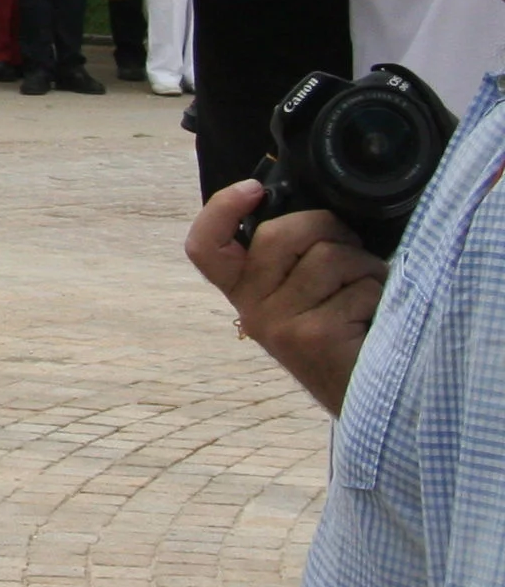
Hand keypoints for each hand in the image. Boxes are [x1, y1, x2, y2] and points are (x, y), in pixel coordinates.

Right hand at [188, 180, 384, 414]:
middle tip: (351, 253)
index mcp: (245, 291)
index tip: (253, 189)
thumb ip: (294, 255)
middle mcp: (252, 309)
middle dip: (330, 229)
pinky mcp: (314, 336)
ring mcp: (279, 324)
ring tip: (369, 293)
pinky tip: (375, 319)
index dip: (220, 209)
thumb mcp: (304, 291)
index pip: (205, 247)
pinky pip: (359, 287)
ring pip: (330, 256)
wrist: (368, 398)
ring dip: (367, 267)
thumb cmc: (345, 332)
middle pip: (281, 233)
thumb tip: (307, 203)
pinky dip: (381, 295)